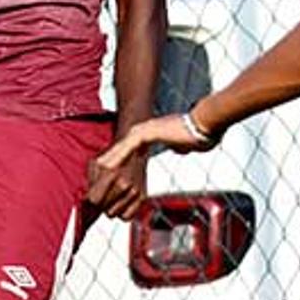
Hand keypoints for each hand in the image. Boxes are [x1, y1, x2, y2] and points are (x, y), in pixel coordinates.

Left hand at [86, 142, 148, 219]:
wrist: (134, 149)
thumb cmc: (112, 156)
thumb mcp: (95, 164)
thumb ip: (90, 183)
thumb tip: (85, 202)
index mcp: (110, 173)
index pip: (94, 200)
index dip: (89, 202)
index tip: (88, 200)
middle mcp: (124, 184)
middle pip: (104, 209)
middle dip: (99, 205)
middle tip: (101, 195)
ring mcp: (134, 191)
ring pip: (114, 215)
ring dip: (110, 208)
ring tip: (111, 197)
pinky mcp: (142, 197)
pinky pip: (126, 217)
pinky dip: (122, 213)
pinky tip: (119, 202)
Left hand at [87, 112, 218, 218]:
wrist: (204, 124)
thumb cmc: (198, 134)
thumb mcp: (183, 143)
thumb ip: (178, 145)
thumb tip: (179, 149)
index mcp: (149, 133)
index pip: (128, 150)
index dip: (118, 161)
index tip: (108, 174)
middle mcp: (142, 131)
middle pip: (120, 149)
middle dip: (108, 162)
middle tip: (95, 175)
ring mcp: (143, 130)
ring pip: (119, 149)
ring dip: (108, 162)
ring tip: (96, 172)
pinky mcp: (146, 132)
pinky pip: (127, 148)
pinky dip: (117, 158)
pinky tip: (108, 167)